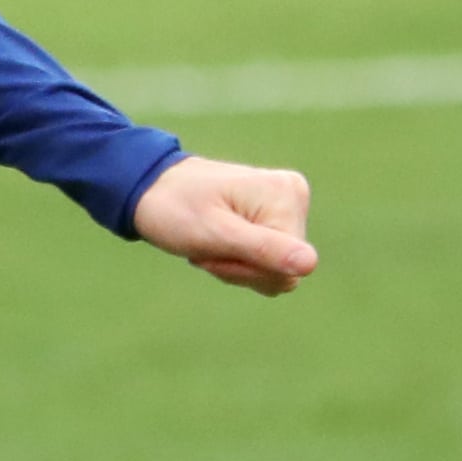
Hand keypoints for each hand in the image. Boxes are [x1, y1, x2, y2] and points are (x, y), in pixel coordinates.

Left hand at [133, 154, 316, 295]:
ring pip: (274, 271)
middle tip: (208, 248)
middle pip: (283, 271)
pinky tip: (217, 243)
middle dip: (240, 269)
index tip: (212, 249)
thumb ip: (264, 250)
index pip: (287, 269)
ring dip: (236, 267)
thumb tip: (310, 265)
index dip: (246, 271)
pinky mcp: (274, 218)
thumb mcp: (215, 234)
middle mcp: (295, 198)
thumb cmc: (175, 208)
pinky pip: (267, 262)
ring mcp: (286, 207)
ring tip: (209, 243)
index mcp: (286, 197)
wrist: (151, 189)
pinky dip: (237, 262)